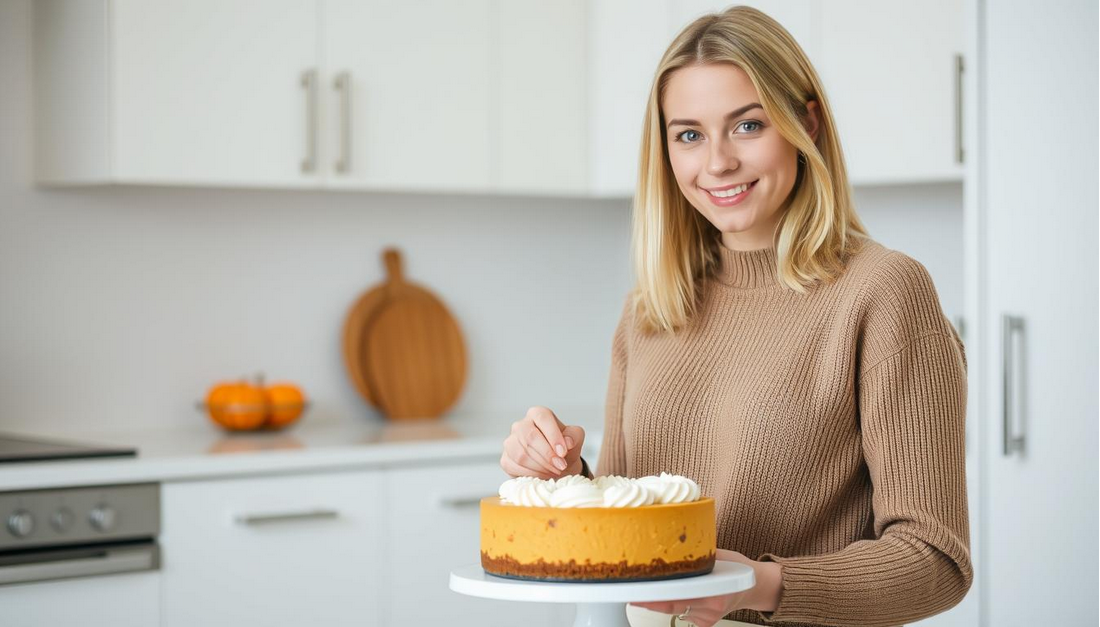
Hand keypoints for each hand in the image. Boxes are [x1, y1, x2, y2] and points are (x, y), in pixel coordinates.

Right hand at [500, 406, 586, 478]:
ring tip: (554, 471)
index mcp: (537, 414)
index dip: (553, 435)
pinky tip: (543, 475)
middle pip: (530, 437)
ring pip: (522, 454)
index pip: (543, 418)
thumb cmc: (564, 449)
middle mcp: (520, 425)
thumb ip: (574, 436)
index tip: (563, 452)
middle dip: (547, 455)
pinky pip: (515, 467)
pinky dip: (531, 474)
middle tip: (561, 466)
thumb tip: (568, 442)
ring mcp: (510, 442)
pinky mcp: (505, 459)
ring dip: (540, 466)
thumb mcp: (575, 439)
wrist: (555, 466)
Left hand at [628, 549, 782, 626]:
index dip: (655, 594)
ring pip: (675, 610)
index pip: (677, 594)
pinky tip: (666, 596)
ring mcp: (708, 618)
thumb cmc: (738, 568)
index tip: (637, 591)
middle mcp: (712, 607)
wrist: (755, 585)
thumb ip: (696, 552)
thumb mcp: (718, 554)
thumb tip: (670, 538)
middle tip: (630, 590)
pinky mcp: (705, 623)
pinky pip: (683, 614)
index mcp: (716, 591)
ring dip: (659, 601)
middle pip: (672, 604)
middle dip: (649, 599)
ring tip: (642, 591)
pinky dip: (673, 604)